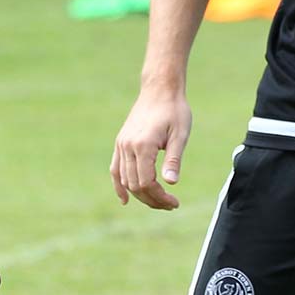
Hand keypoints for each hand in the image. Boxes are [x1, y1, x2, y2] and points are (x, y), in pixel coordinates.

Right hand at [110, 88, 191, 208]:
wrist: (159, 90)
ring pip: (125, 180)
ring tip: (158, 201)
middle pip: (135, 185)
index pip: (146, 183)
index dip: (160, 197)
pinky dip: (119, 186)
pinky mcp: (120, 143)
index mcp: (143, 146)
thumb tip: (171, 183)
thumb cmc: (174, 111)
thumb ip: (173, 160)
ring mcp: (121, 145)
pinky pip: (115, 169)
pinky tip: (125, 199)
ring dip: (140, 195)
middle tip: (171, 205)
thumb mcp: (180, 135)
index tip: (175, 203)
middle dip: (152, 199)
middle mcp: (128, 147)